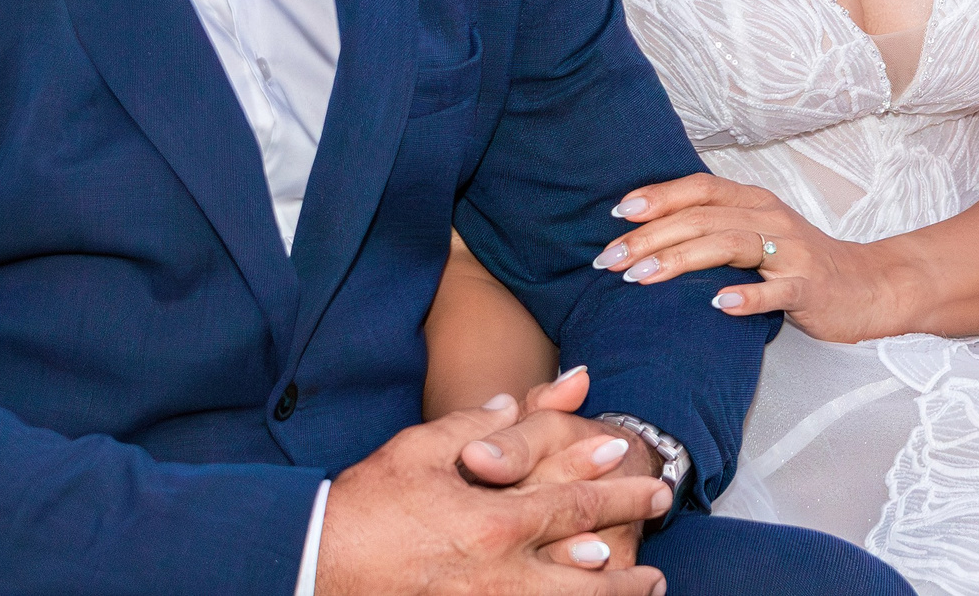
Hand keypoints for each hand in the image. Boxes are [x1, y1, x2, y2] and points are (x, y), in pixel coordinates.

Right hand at [316, 393, 671, 594]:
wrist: (317, 565)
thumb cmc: (365, 505)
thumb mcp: (420, 449)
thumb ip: (478, 427)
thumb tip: (518, 401)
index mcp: (492, 519)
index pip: (570, 497)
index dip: (610, 482)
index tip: (640, 470)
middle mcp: (502, 572)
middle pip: (588, 559)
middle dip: (629, 536)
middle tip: (661, 513)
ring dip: (616, 593)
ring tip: (651, 585)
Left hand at [597, 172, 905, 344]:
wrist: (871, 285)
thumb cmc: (803, 264)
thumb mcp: (759, 235)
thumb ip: (716, 229)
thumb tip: (650, 236)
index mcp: (754, 202)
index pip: (699, 189)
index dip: (657, 197)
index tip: (616, 214)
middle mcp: (770, 218)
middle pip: (702, 218)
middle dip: (650, 237)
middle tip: (609, 259)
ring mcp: (791, 252)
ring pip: (729, 245)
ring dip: (680, 260)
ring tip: (641, 277)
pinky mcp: (809, 288)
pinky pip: (776, 291)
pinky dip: (746, 297)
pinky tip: (717, 305)